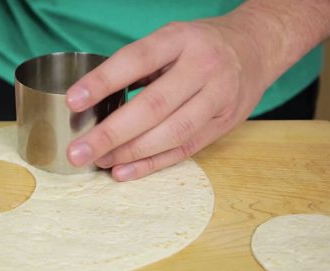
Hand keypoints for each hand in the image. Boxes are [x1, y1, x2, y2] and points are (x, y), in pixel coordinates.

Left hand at [65, 18, 272, 180]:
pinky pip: (184, 150)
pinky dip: (151, 164)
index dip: (103, 81)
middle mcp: (203, 68)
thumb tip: (96, 99)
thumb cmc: (200, 45)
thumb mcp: (171, 39)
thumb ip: (139, 65)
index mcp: (181, 40)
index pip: (137, 59)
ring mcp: (218, 99)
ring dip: (130, 153)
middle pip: (154, 106)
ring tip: (98, 161)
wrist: (256, 49)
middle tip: (78, 151)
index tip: (73, 101)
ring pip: (171, 133)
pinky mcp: (223, 125)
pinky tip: (124, 171)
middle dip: (111, 133)